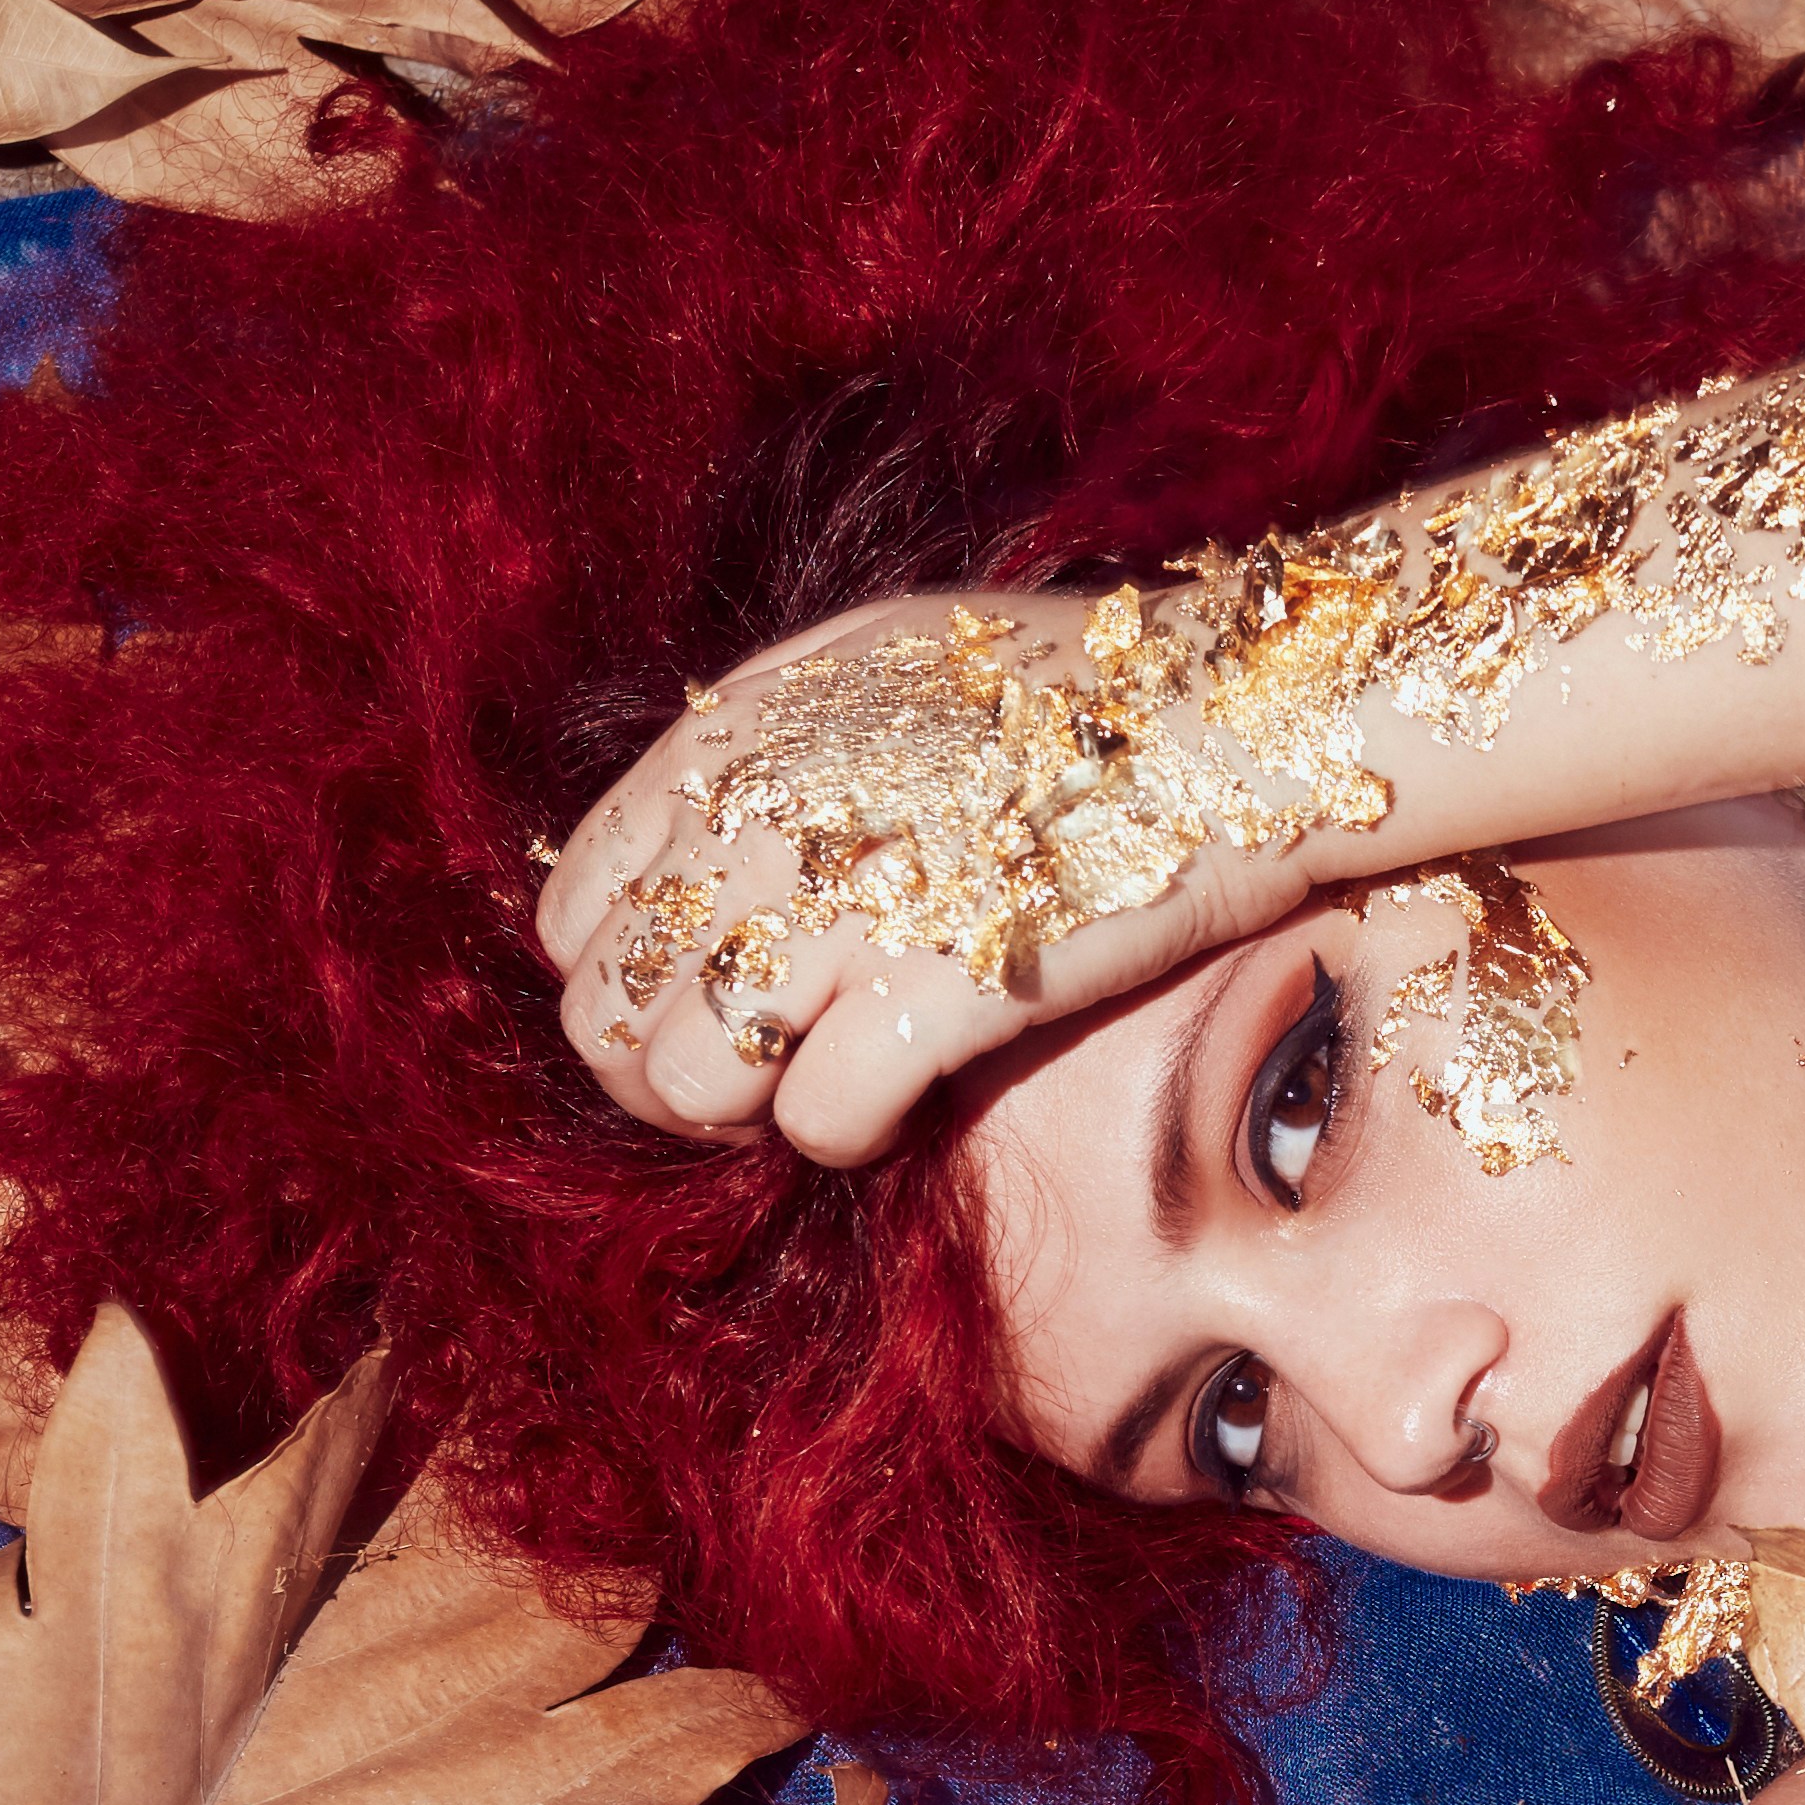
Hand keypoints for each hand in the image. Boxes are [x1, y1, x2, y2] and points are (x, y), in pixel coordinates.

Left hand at [536, 588, 1344, 1162]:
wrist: (1230, 717)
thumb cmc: (1067, 697)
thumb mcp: (872, 672)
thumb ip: (759, 755)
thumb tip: (693, 866)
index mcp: (726, 744)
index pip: (573, 916)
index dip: (624, 985)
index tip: (704, 1001)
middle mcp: (754, 824)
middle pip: (605, 1018)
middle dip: (664, 1074)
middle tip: (753, 1080)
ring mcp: (838, 910)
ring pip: (682, 1085)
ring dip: (743, 1113)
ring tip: (817, 1089)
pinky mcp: (933, 991)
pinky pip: (814, 1123)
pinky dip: (845, 1132)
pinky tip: (899, 1102)